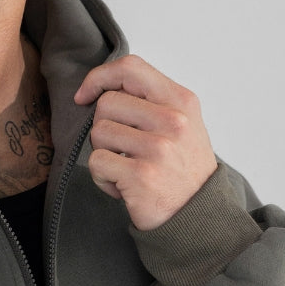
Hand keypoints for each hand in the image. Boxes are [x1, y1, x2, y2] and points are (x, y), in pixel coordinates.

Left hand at [74, 55, 218, 230]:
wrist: (198, 216)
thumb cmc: (183, 169)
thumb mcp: (182, 123)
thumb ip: (151, 101)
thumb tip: (101, 88)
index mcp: (181, 101)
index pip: (130, 68)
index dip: (100, 77)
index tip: (85, 95)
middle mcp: (172, 121)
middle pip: (106, 103)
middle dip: (104, 128)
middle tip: (124, 150)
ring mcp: (157, 148)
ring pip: (98, 133)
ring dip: (104, 155)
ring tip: (128, 170)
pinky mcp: (140, 175)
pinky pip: (96, 163)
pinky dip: (103, 179)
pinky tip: (123, 187)